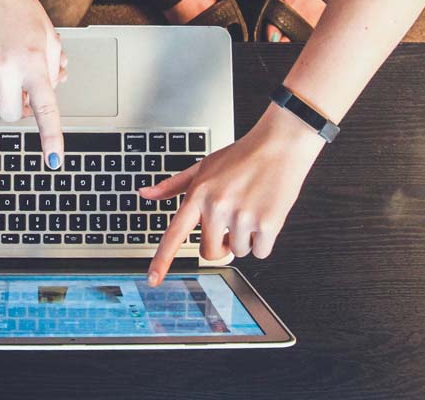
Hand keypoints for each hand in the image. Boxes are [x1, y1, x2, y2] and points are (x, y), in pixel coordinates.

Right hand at [0, 0, 65, 167]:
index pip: (45, 109)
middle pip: (10, 114)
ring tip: (3, 69)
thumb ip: (52, 69)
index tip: (54, 159)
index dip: (51, 137)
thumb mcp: (48, 37)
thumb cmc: (20, 9)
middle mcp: (6, 67)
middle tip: (20, 89)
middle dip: (16, 108)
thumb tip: (48, 94)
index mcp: (34, 62)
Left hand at [142, 104, 325, 284]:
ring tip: (251, 209)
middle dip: (220, 245)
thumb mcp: (202, 166)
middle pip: (210, 252)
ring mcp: (242, 216)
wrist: (279, 145)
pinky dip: (264, 240)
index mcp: (199, 194)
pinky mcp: (267, 223)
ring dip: (245, 238)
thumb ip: (173, 185)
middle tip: (231, 223)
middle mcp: (217, 207)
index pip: (175, 234)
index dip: (162, 260)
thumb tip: (145, 194)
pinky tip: (265, 214)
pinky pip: (260, 252)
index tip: (153, 279)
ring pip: (238, 252)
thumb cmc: (241, 156)